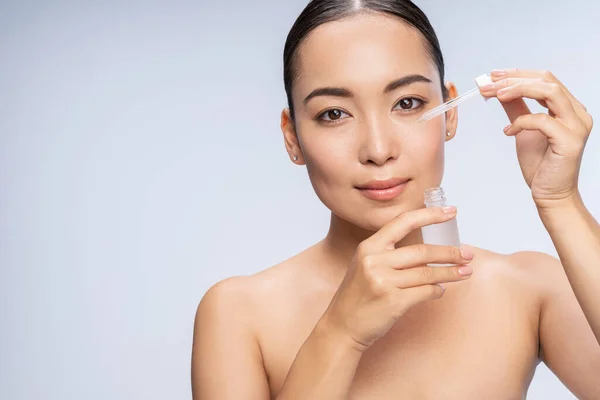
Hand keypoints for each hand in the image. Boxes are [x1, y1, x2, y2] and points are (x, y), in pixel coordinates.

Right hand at [322, 207, 473, 351]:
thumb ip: (390, 254)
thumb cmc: (357, 296)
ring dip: (450, 273)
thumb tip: (428, 250)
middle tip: (467, 255)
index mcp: (369, 247)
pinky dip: (436, 291)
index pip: (403, 222)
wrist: (341, 325)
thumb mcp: (365, 265)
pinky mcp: (393, 301)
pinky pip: (425, 292)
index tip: (450, 212)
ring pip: (427, 273)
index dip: (429, 215)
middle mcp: (374, 260)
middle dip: (449, 253)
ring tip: (465, 272)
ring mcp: (383, 281)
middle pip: (422, 251)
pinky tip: (440, 290)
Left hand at [479, 69, 592, 208]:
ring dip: (519, 90)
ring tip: (496, 96)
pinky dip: (521, 122)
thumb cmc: (540, 165)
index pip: (545, 78)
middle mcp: (577, 113)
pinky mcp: (569, 140)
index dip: (518, 73)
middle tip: (488, 84)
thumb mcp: (522, 129)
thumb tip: (499, 89)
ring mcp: (576, 126)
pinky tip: (508, 132)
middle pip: (547, 80)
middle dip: (514, 79)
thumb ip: (515, 108)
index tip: (492, 75)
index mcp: (568, 107)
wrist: (550, 194)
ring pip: (550, 92)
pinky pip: (543, 121)